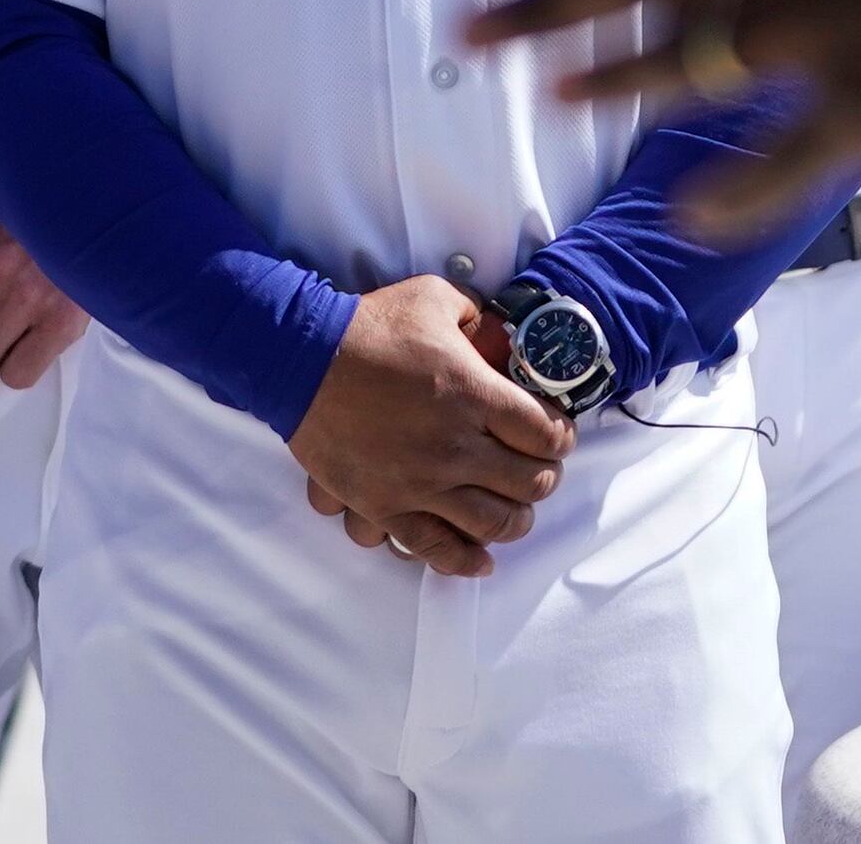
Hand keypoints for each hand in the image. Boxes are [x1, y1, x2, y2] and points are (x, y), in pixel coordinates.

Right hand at [283, 275, 570, 576]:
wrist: (299, 360)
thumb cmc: (368, 327)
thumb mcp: (433, 298)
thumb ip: (476, 316)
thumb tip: (499, 334)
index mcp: (473, 393)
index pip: (545, 433)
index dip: (561, 436)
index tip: (557, 434)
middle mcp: (455, 446)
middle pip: (529, 482)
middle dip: (545, 477)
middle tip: (540, 468)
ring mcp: (421, 483)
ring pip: (493, 523)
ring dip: (516, 520)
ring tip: (516, 510)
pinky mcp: (387, 507)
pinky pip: (437, 549)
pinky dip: (466, 561)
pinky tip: (481, 559)